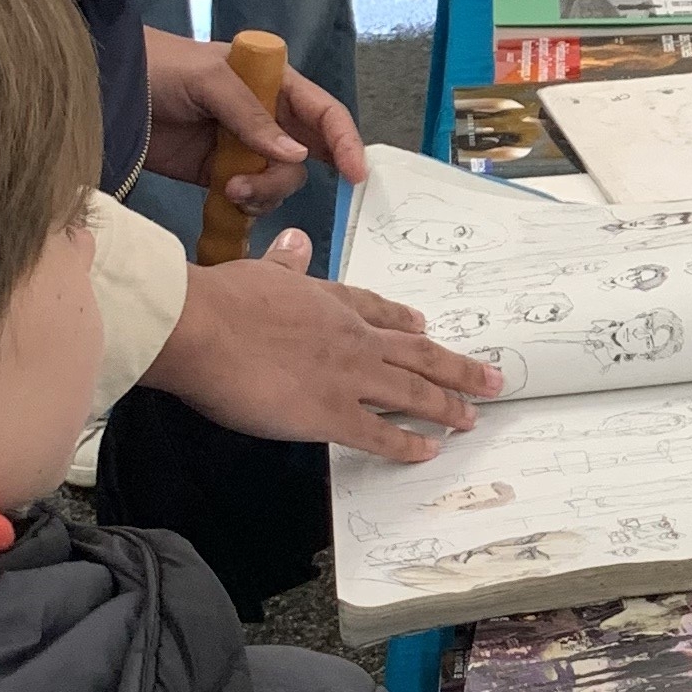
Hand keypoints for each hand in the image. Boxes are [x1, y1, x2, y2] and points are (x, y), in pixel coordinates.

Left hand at [141, 25, 367, 211]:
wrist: (107, 91)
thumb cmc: (160, 68)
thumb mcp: (209, 80)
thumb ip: (252, 116)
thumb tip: (295, 155)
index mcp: (273, 84)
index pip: (323, 113)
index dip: (345, 141)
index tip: (355, 174)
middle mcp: (267, 118)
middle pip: (306, 156)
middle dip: (284, 177)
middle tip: (250, 187)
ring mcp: (244, 149)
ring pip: (280, 182)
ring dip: (262, 193)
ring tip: (227, 190)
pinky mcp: (220, 175)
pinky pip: (252, 198)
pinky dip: (246, 206)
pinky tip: (224, 200)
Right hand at [146, 231, 502, 460]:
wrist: (200, 326)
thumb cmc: (219, 299)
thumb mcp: (259, 271)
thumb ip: (284, 263)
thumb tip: (294, 242)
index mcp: (329, 302)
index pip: (378, 311)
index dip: (406, 320)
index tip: (425, 325)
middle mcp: (351, 338)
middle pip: (416, 353)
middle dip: (456, 367)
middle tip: (490, 378)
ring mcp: (347, 376)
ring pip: (413, 392)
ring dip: (448, 405)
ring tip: (474, 416)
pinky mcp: (331, 414)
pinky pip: (382, 434)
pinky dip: (409, 444)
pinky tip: (430, 450)